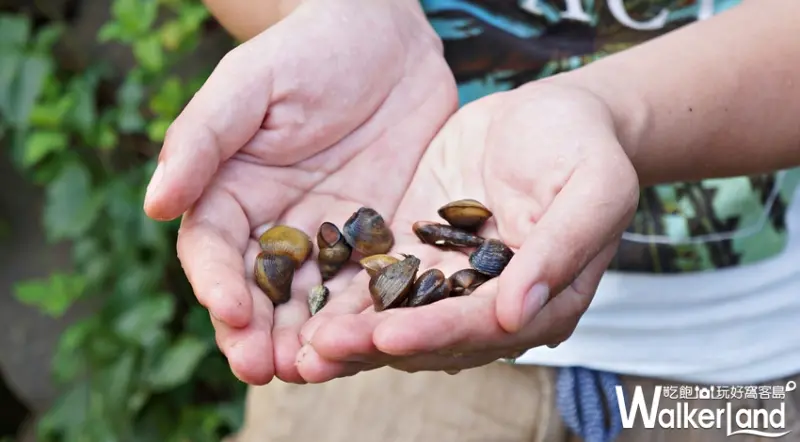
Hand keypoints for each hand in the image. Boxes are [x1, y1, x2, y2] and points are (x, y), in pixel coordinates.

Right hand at [142, 0, 457, 384]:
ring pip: (314, 301)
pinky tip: (373, 341)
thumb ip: (203, 140)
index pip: (215, 251)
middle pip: (260, 294)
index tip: (230, 313)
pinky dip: (370, 317)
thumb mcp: (248, 84)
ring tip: (314, 371)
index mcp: (232, 194)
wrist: (386, 41)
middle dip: (258, 334)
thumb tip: (155, 205)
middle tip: (264, 370)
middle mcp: (276, 227)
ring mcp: (330, 238)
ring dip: (311, 341)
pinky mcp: (379, 239)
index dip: (217, 285)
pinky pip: (373, 285)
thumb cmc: (308, 49)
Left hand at [295, 81, 639, 380]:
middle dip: (374, 345)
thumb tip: (516, 312)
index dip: (435, 333)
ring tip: (298, 349)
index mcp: (540, 301)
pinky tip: (302, 305)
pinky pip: (378, 277)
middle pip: (430, 335)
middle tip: (319, 352)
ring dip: (350, 335)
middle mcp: (490, 303)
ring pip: (397, 316)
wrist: (551, 114)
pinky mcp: (418, 249)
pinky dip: (344, 295)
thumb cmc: (584, 147)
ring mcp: (450, 278)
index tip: (386, 336)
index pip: (482, 326)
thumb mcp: (594, 187)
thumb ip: (561, 247)